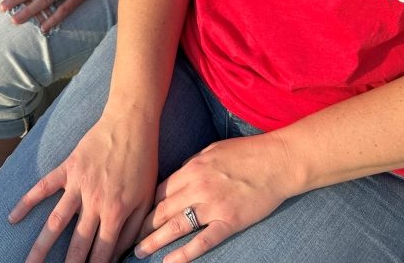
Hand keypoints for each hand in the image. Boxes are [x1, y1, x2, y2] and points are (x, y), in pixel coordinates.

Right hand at [9, 107, 158, 262]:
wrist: (132, 122)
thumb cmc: (143, 160)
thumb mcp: (146, 198)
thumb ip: (132, 229)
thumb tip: (119, 256)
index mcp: (115, 212)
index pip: (100, 253)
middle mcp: (94, 202)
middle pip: (76, 244)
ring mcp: (78, 184)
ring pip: (55, 222)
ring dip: (40, 247)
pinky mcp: (68, 167)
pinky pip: (44, 186)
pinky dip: (27, 201)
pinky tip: (13, 218)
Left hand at [135, 134, 287, 262]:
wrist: (276, 161)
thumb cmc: (246, 152)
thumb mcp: (212, 150)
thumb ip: (192, 164)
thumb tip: (178, 175)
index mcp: (192, 168)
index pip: (159, 190)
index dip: (143, 205)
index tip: (131, 216)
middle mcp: (197, 187)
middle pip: (162, 210)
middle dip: (142, 226)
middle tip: (127, 240)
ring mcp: (213, 206)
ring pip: (176, 226)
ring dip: (154, 241)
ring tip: (138, 253)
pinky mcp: (229, 222)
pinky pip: (202, 241)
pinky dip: (184, 254)